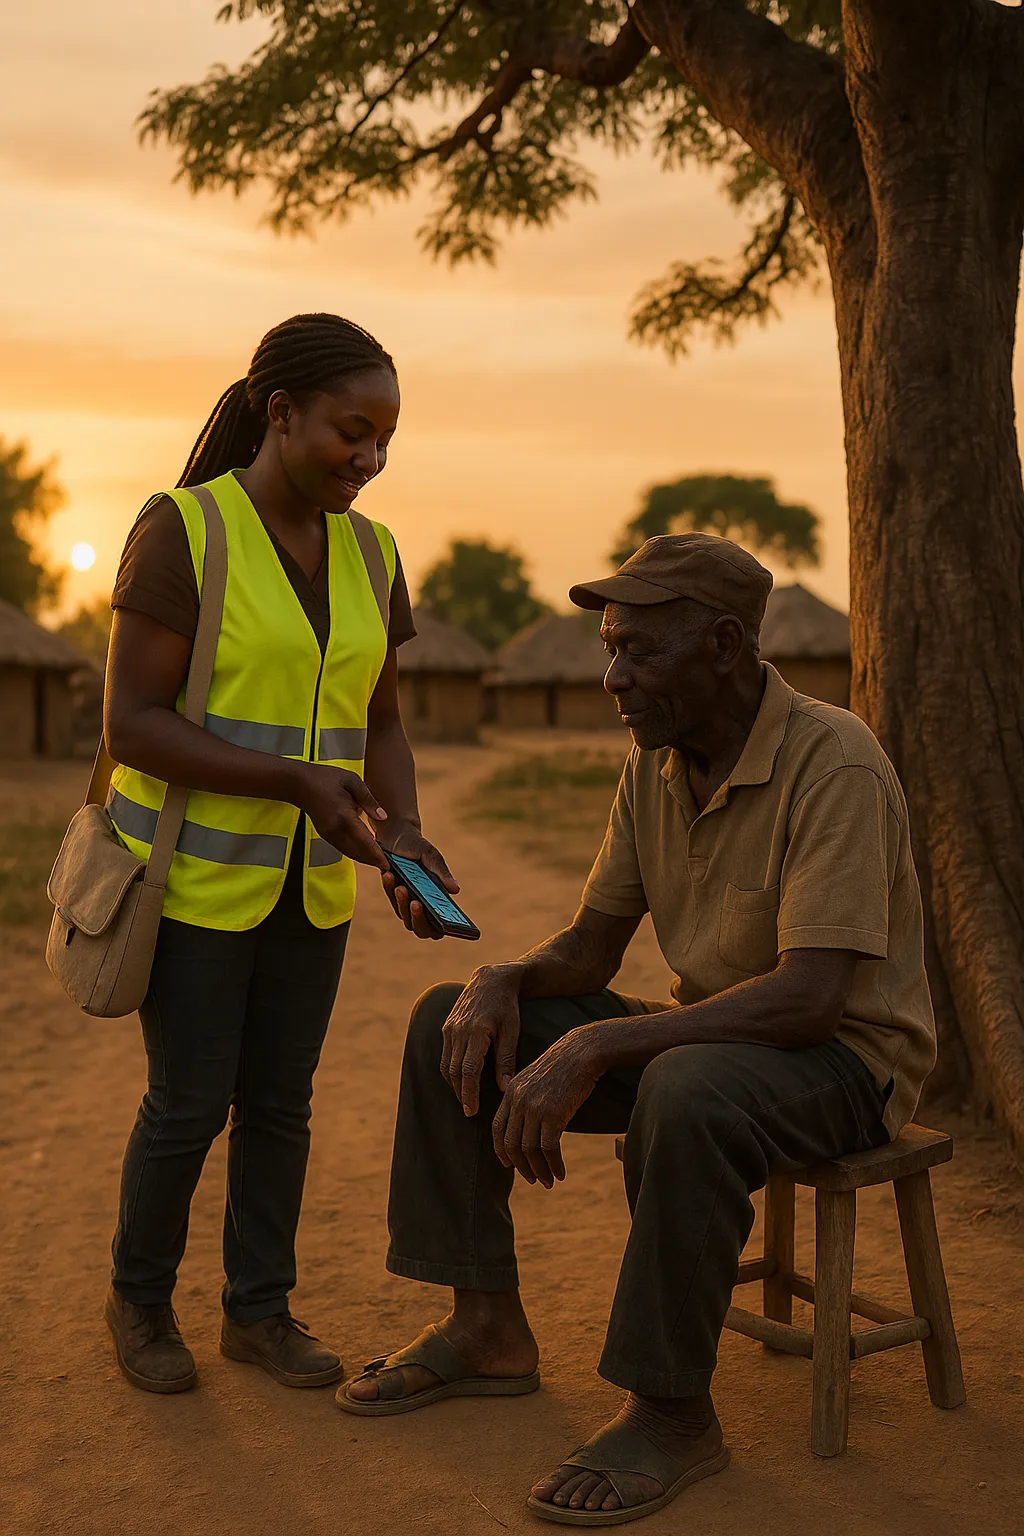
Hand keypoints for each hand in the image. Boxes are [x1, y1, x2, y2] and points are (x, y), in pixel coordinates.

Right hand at [291, 762, 388, 870]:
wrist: (299, 784)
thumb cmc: (325, 778)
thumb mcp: (352, 781)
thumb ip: (368, 800)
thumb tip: (383, 817)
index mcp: (344, 816)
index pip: (364, 840)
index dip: (377, 854)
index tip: (388, 864)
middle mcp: (335, 829)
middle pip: (358, 852)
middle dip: (373, 860)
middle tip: (389, 866)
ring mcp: (329, 834)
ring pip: (350, 853)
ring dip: (365, 858)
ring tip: (381, 861)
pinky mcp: (326, 835)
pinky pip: (343, 848)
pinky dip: (356, 852)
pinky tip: (366, 852)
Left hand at [379, 824, 459, 940]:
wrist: (398, 837)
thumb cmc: (420, 849)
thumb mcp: (432, 858)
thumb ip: (442, 874)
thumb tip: (455, 890)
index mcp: (440, 903)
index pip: (442, 928)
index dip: (443, 929)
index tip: (441, 922)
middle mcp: (424, 908)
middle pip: (422, 929)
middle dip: (419, 918)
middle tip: (416, 903)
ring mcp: (407, 905)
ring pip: (405, 917)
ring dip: (403, 903)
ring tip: (401, 887)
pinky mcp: (393, 897)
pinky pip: (392, 899)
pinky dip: (390, 888)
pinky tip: (390, 874)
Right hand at [440, 966, 523, 1115]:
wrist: (491, 978)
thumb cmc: (507, 1005)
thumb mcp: (512, 1030)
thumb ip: (506, 1059)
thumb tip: (504, 1089)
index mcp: (477, 1031)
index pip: (469, 1070)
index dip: (470, 1093)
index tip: (472, 1111)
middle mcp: (459, 1030)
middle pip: (455, 1071)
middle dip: (461, 1093)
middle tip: (470, 1110)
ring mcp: (450, 1028)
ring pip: (446, 1064)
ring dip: (454, 1083)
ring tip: (466, 1098)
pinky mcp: (446, 1026)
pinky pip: (445, 1054)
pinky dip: (450, 1070)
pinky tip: (461, 1079)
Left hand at [492, 1029, 599, 1187]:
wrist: (582, 1051)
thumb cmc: (563, 1066)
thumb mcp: (535, 1079)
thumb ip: (525, 1099)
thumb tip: (525, 1127)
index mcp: (511, 1092)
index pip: (498, 1128)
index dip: (501, 1150)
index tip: (509, 1165)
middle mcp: (519, 1100)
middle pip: (512, 1143)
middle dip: (521, 1167)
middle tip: (533, 1179)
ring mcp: (535, 1107)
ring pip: (530, 1149)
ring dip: (539, 1170)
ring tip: (548, 1181)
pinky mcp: (554, 1113)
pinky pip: (549, 1148)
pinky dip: (554, 1165)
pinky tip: (561, 1173)